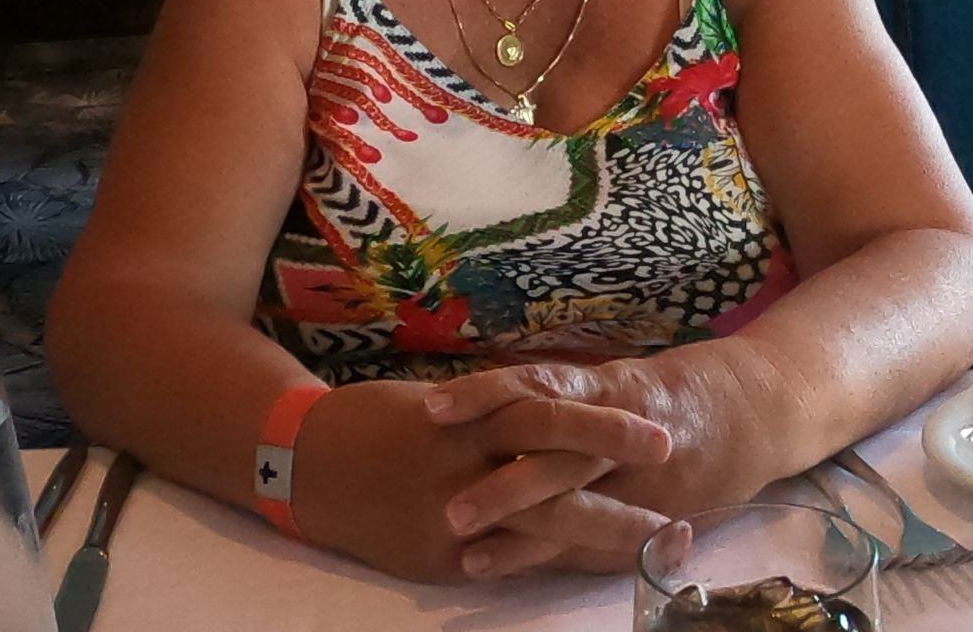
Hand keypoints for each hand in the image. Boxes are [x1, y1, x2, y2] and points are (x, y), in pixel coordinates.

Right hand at [290, 377, 672, 582]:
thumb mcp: (436, 404)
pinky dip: (553, 560)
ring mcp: (452, 512)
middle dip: (614, 458)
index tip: (658, 428)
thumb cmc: (373, 422)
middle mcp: (463, 459)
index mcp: (465, 415)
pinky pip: (508, 560)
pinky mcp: (439, 556)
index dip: (604, 424)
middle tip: (672, 455)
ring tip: (659, 533)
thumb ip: (491, 414)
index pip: (546, 413)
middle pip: (550, 454)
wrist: (300, 464)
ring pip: (542, 518)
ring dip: (605, 526)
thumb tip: (550, 419)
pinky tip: (594, 568)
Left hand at [425, 350, 778, 576]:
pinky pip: (609, 539)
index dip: (484, 396)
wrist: (758, 407)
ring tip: (468, 553)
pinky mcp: (659, 510)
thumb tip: (484, 412)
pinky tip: (534, 577)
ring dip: (522, 532)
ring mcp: (639, 474)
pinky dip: (570, 558)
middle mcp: (618, 427)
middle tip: (445, 504)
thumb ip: (562, 394)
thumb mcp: (615, 378)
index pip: (536, 386)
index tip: (429, 409)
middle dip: (501, 482)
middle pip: (554, 452)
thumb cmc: (671, 391)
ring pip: (577, 503)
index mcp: (600, 383)